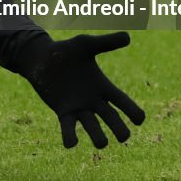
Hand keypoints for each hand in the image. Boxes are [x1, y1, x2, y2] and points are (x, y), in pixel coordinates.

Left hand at [17, 32, 144, 148]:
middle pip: (112, 120)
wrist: (40, 58)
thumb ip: (106, 42)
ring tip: (102, 143)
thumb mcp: (86, 44)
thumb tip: (128, 37)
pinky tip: (71, 144)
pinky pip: (68, 129)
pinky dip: (70, 138)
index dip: (134, 112)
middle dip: (120, 130)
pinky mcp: (63, 112)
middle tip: (123, 136)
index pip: (123, 102)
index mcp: (103, 86)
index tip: (139, 120)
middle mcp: (94, 101)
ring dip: (98, 138)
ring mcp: (79, 108)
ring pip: (93, 128)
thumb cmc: (66, 51)